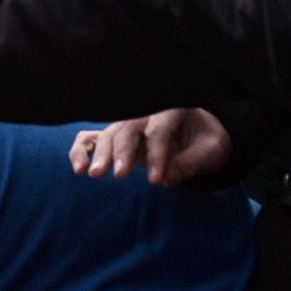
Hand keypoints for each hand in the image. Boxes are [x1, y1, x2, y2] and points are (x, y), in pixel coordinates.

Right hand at [69, 108, 231, 186]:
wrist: (197, 134)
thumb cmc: (205, 140)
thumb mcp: (212, 150)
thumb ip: (192, 162)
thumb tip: (167, 180)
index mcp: (171, 110)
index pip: (158, 131)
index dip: (157, 155)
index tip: (156, 180)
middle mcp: (144, 114)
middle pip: (128, 129)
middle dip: (122, 152)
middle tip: (120, 175)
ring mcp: (126, 125)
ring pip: (108, 134)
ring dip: (99, 154)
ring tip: (93, 175)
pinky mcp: (114, 138)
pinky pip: (90, 138)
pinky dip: (80, 151)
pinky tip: (78, 169)